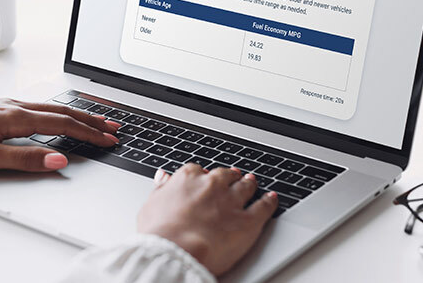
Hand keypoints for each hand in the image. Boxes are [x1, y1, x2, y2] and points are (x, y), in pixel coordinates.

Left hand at [0, 99, 120, 171]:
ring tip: (92, 119)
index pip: (63, 125)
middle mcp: (14, 106)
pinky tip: (54, 113)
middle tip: (113, 126)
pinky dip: (56, 110)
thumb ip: (25, 159)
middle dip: (90, 119)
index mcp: (16, 118)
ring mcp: (6, 104)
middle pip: (62, 111)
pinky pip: (37, 105)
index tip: (108, 139)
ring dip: (75, 113)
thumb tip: (58, 161)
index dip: (89, 133)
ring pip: (50, 106)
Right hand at [137, 165, 276, 275]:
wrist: (176, 251)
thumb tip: (163, 178)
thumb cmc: (159, 233)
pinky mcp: (248, 221)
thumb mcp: (151, 205)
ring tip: (252, 183)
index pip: (199, 171)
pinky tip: (271, 198)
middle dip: (229, 177)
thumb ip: (161, 189)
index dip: (203, 178)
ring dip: (249, 184)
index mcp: (187, 178)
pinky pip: (264, 206)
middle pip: (225, 176)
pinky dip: (269, 201)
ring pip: (246, 187)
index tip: (205, 181)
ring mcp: (231, 202)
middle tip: (232, 178)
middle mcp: (212, 185)